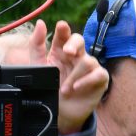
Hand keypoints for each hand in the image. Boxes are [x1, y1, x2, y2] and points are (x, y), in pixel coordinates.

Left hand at [15, 19, 109, 134]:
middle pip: (79, 40)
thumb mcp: (39, 67)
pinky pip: (98, 73)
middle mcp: (76, 56)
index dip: (63, 30)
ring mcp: (89, 67)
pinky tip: (76, 87)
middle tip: (67, 52)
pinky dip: (86, 80)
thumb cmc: (51, 88)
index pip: (63, 35)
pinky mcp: (99, 79)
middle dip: (74, 44)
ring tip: (64, 89)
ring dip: (74, 76)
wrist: (59, 112)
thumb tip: (40, 23)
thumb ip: (37, 46)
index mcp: (61, 51)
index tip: (61, 26)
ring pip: (86, 61)